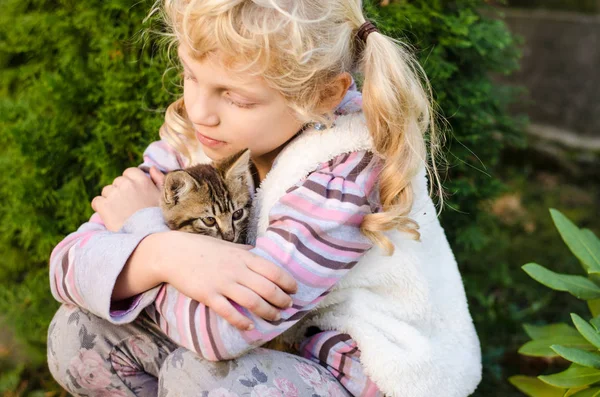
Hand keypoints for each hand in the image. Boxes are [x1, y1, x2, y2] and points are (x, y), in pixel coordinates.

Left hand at [92, 167, 161, 231]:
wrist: (147, 238)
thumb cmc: (157, 219)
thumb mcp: (163, 197)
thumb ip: (159, 180)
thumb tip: (151, 168)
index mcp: (142, 180)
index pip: (129, 172)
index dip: (130, 183)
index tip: (134, 195)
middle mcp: (127, 184)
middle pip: (117, 182)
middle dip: (120, 192)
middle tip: (128, 207)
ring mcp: (114, 194)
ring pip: (106, 191)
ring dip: (110, 200)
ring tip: (120, 214)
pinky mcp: (104, 206)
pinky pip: (96, 201)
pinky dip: (101, 209)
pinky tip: (110, 217)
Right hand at [156, 231, 297, 330]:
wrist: (173, 253)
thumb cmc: (202, 248)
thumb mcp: (228, 246)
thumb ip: (244, 251)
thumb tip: (260, 252)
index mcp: (244, 257)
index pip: (273, 270)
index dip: (287, 282)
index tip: (294, 290)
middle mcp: (236, 270)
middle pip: (267, 289)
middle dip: (282, 300)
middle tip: (288, 306)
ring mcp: (222, 283)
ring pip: (252, 302)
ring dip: (268, 312)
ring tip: (275, 318)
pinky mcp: (208, 295)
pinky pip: (229, 312)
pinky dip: (242, 321)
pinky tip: (250, 327)